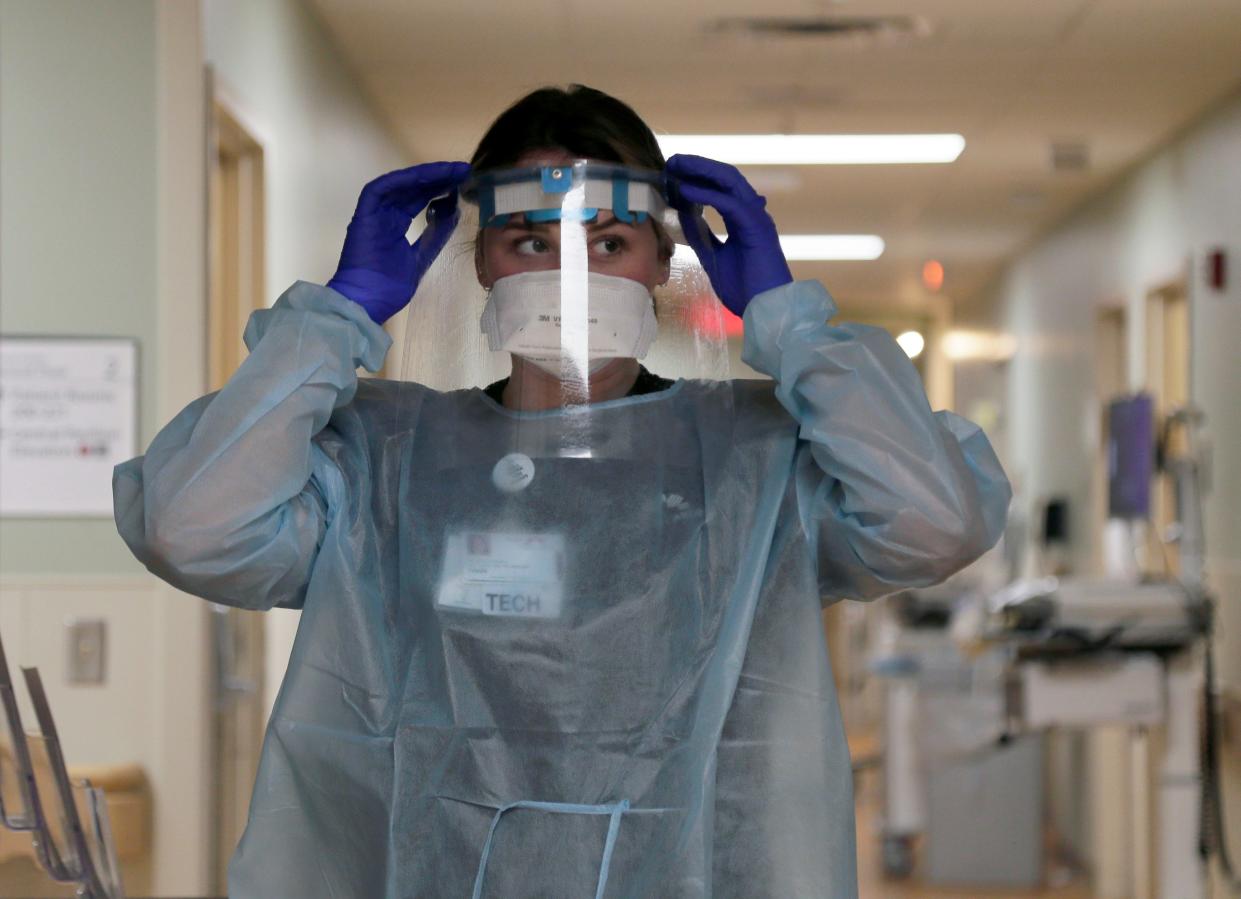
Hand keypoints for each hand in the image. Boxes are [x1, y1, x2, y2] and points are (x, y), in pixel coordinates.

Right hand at [327, 161, 470, 323]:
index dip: (440, 189)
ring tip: (451, 170)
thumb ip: (435, 235)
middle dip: (438, 178)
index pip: (420, 200)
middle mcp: (385, 216)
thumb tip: (454, 213)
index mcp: (395, 226)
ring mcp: (374, 214)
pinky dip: (403, 180)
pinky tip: (426, 176)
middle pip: (413, 190)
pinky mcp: (364, 214)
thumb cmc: (390, 287)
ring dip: (426, 175)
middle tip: (463, 170)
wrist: (367, 302)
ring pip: (400, 185)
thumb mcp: (421, 257)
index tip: (462, 182)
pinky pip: (381, 189)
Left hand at [665, 154, 791, 316]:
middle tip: (672, 161)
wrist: (766, 309)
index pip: (720, 187)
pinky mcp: (756, 227)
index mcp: (743, 218)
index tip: (672, 173)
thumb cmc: (745, 288)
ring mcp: (756, 217)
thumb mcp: (713, 256)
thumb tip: (684, 216)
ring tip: (676, 166)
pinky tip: (685, 191)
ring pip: (729, 181)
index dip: (696, 177)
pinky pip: (729, 203)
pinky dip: (706, 195)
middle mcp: (751, 212)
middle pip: (724, 177)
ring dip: (701, 171)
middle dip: (697, 166)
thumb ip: (700, 235)